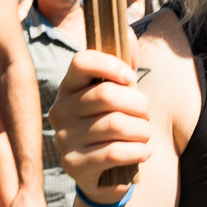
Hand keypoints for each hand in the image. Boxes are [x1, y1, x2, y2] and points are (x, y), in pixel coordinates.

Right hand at [51, 49, 153, 196]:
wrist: (104, 172)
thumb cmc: (113, 122)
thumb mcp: (120, 93)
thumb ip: (125, 65)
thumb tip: (130, 35)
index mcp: (69, 86)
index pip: (82, 61)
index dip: (111, 65)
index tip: (131, 78)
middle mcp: (60, 110)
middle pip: (107, 95)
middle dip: (139, 104)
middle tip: (146, 114)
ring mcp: (64, 139)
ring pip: (115, 124)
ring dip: (142, 130)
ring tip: (145, 134)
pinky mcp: (74, 165)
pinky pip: (115, 152)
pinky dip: (138, 151)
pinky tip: (143, 151)